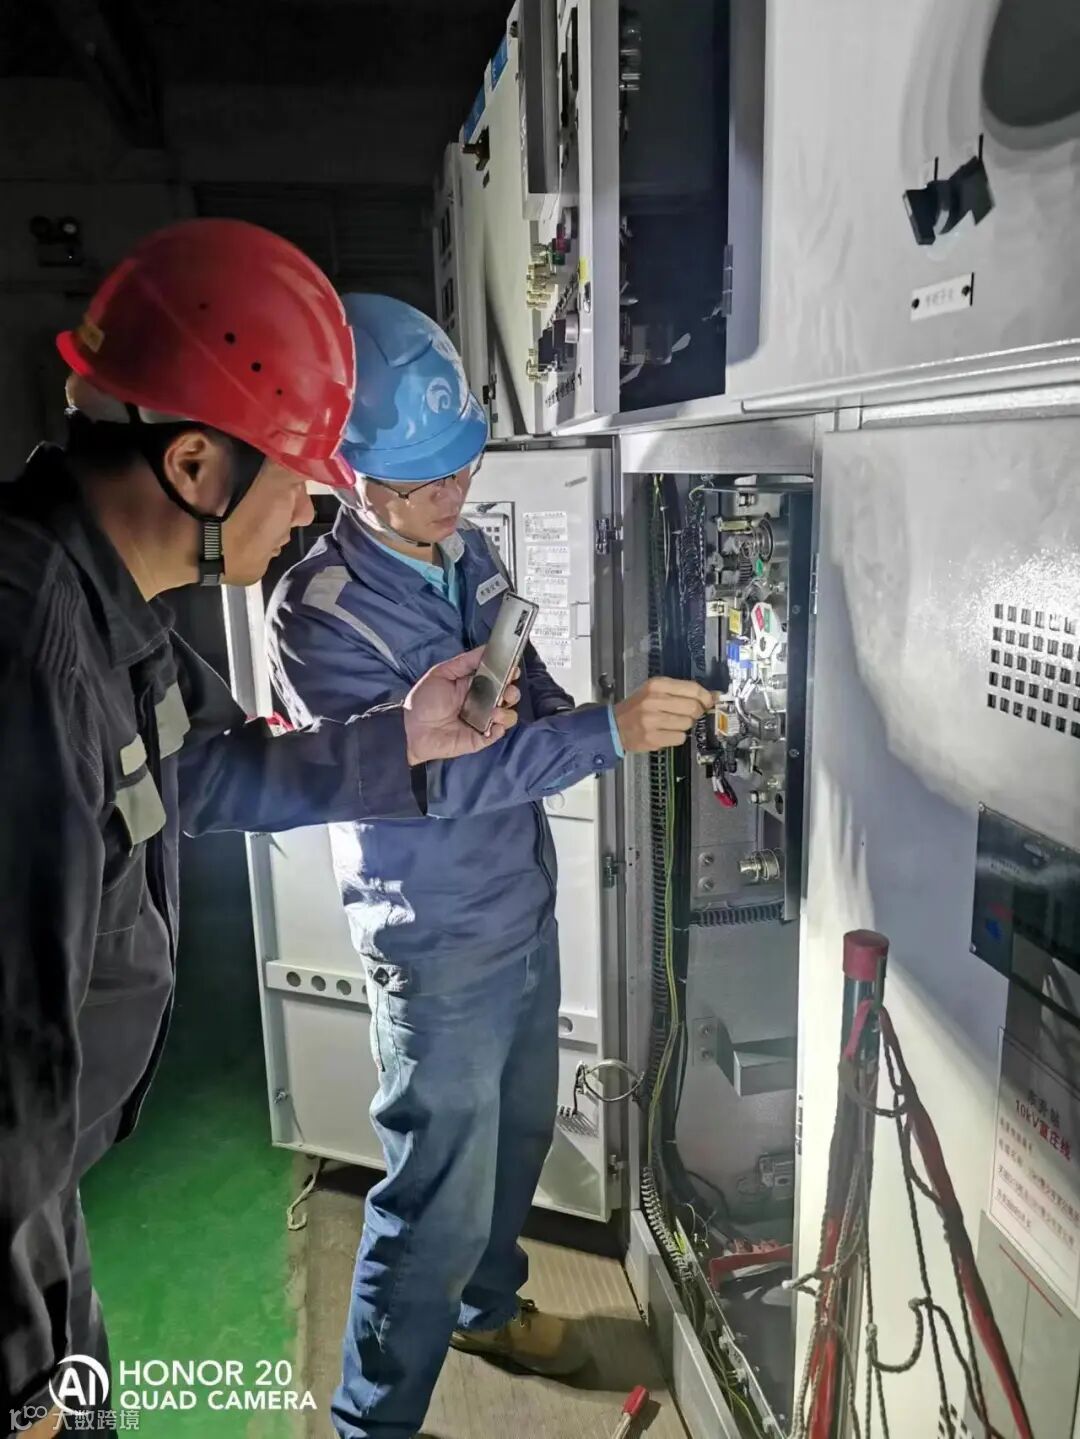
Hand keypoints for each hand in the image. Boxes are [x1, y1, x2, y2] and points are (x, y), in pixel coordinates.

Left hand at [403, 648, 519, 763]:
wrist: (411, 728)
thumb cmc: (424, 700)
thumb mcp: (441, 673)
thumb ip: (465, 662)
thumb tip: (487, 648)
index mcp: (473, 685)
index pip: (498, 678)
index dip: (508, 674)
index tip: (513, 671)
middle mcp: (481, 702)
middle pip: (507, 697)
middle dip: (512, 693)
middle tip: (507, 693)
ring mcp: (482, 721)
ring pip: (507, 716)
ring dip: (506, 713)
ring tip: (494, 712)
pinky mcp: (479, 738)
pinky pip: (497, 734)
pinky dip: (499, 729)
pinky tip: (492, 725)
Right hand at [614, 677, 714, 752]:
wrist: (615, 726)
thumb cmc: (638, 707)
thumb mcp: (656, 690)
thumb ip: (683, 691)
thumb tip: (713, 696)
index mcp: (657, 685)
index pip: (692, 688)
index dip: (706, 696)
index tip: (710, 701)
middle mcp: (654, 701)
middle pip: (693, 707)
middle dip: (696, 712)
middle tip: (689, 714)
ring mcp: (652, 720)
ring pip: (688, 724)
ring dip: (685, 725)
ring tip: (672, 723)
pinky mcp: (652, 738)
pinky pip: (680, 738)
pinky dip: (678, 737)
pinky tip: (667, 733)